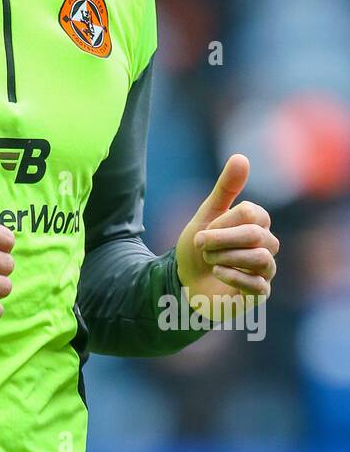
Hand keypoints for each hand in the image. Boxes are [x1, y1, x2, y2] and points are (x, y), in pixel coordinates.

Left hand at [174, 153, 278, 312]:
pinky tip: (217, 272)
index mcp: (257, 223)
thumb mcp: (207, 215)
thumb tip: (241, 157)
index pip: (251, 213)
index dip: (223, 222)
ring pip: (261, 259)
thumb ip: (225, 189)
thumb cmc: (200, 248)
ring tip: (209, 261)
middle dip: (222, 239)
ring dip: (226, 257)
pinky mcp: (259, 294)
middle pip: (256, 235)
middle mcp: (267, 246)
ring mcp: (266, 271)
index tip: (204, 231)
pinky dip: (233, 276)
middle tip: (201, 245)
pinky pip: (258, 285)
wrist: (185, 282)